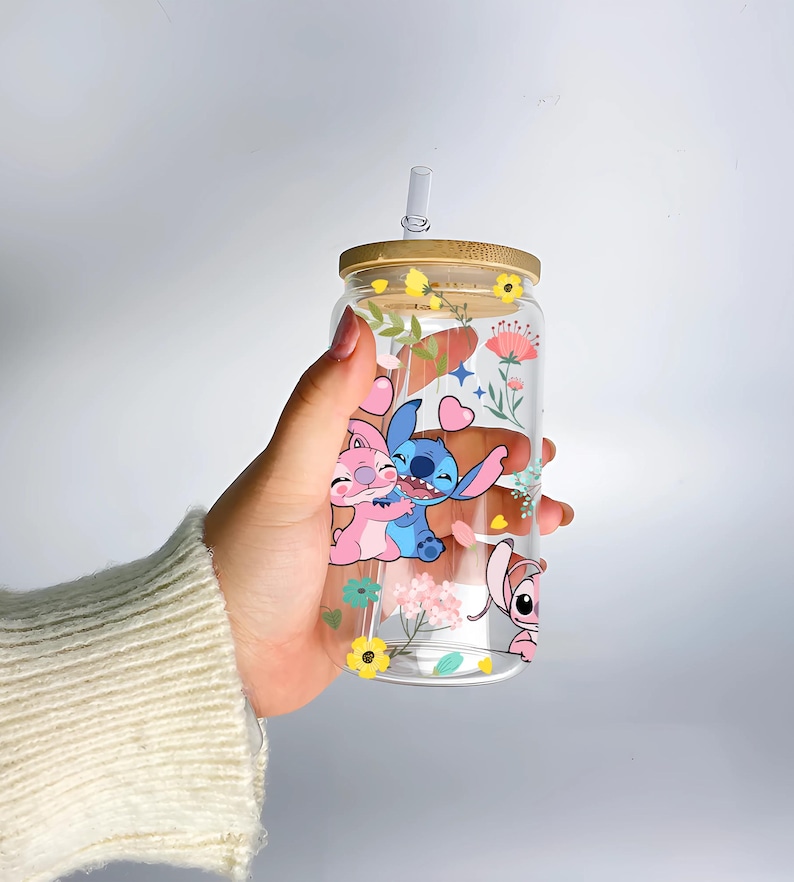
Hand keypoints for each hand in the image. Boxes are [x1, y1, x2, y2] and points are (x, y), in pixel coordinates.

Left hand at [202, 307, 573, 716]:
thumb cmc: (245, 560)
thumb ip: (321, 405)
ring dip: (501, 508)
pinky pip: (444, 568)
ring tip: (548, 513)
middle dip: (490, 452)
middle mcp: (359, 490)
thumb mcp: (287, 479)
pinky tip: (520, 558)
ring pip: (451, 512)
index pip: (391, 397)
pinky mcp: (386, 587)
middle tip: (534, 453)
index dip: (431, 368)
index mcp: (335, 455)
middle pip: (437, 460)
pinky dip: (483, 560)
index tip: (473, 341)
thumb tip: (354, 325)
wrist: (225, 656)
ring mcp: (375, 539)